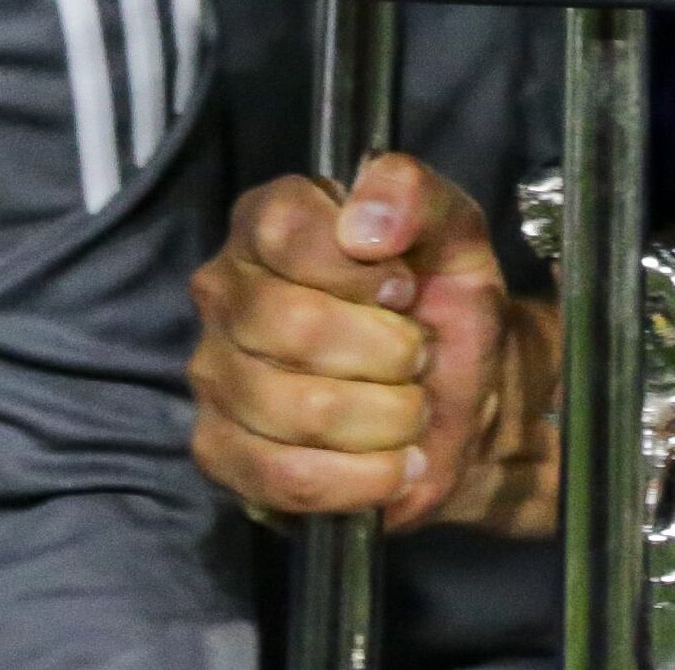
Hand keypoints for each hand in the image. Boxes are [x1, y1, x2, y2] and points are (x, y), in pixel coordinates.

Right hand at [189, 153, 552, 537]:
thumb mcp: (454, 229)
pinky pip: (283, 475)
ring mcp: (214, 374)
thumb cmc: (444, 301)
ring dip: (383, 417)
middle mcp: (224, 292)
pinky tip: (395, 466)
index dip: (358, 268)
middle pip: (294, 325)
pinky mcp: (221, 451)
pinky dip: (358, 479)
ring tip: (412, 408)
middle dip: (387, 350)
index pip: (285, 231)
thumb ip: (415, 195)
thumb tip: (365, 225)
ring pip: (295, 407)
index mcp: (268, 221)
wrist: (459, 396)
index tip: (406, 288)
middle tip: (418, 354)